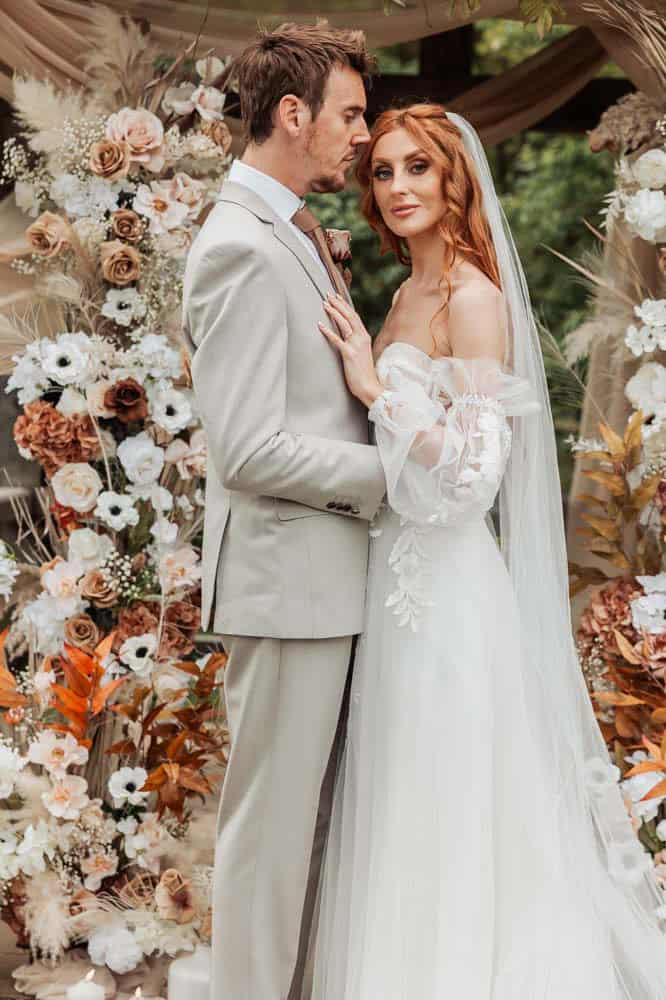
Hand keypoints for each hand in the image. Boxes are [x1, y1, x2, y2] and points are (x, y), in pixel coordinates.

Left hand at [319, 293, 383, 408]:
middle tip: (328, 295)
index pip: (354, 316)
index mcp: (365, 337)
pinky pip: (337, 340)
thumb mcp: (362, 354)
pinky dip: (328, 331)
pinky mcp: (349, 354)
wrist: (370, 387)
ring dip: (334, 312)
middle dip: (338, 303)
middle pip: (349, 316)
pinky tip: (320, 325)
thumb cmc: (364, 373)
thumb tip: (348, 337)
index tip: (337, 296)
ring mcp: (356, 345)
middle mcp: (361, 338)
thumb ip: (356, 343)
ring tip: (325, 304)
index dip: (345, 305)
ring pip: (344, 323)